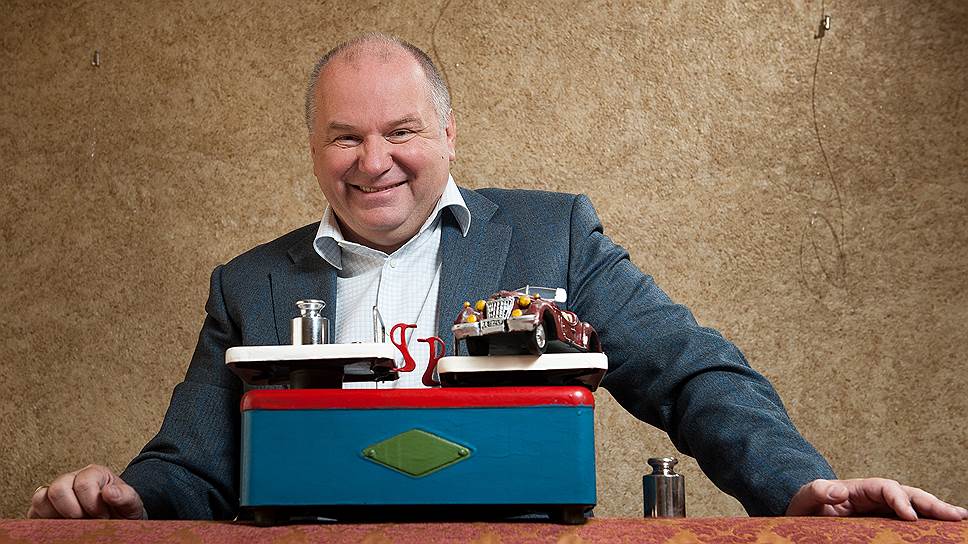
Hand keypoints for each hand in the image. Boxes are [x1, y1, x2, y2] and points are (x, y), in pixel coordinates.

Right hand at [27, 464, 144, 519]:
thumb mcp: (131, 505)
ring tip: (74, 524)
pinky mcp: (44, 510)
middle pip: (58, 488)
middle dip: (73, 510)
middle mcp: (72, 479)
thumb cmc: (123, 513)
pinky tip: (62, 527)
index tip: (103, 516)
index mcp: (94, 473)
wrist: (117, 523)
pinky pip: (33, 513)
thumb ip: (125, 496)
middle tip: (86, 521)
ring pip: (40, 498)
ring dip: (56, 515)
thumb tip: (108, 492)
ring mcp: (56, 494)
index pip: (84, 483)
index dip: (92, 504)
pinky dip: (44, 522)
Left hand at [787, 478, 966, 520]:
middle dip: (931, 503)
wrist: (805, 516)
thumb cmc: (806, 507)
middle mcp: (875, 496)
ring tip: (960, 519)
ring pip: (915, 506)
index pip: (885, 487)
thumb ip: (817, 491)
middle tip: (955, 515)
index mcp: (858, 488)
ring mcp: (882, 509)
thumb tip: (838, 490)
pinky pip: (910, 519)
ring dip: (937, 511)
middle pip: (908, 494)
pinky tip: (945, 529)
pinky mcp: (885, 522)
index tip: (909, 516)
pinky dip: (928, 522)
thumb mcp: (805, 498)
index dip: (899, 499)